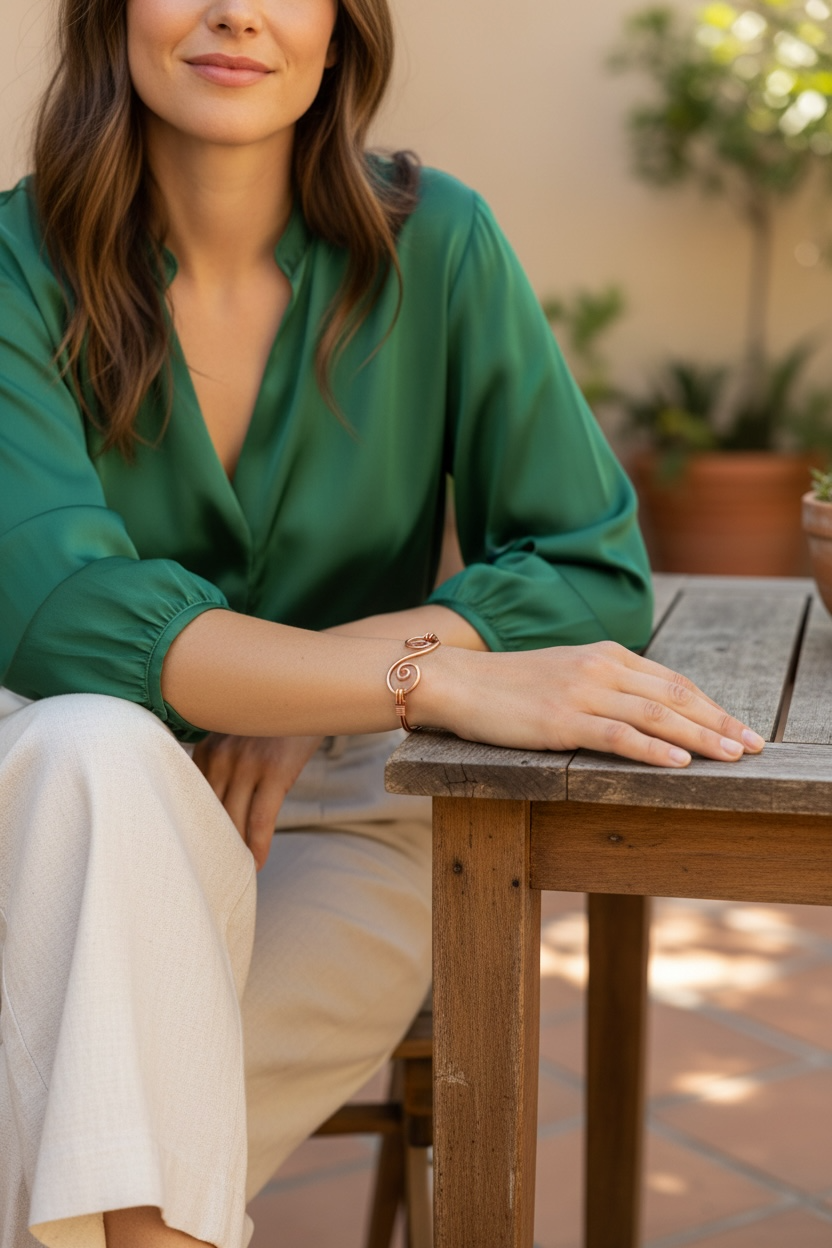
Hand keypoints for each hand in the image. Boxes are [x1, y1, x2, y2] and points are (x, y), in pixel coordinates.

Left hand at [192, 733, 322, 869]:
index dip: (195, 832)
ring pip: (233, 821)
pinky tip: (257, 864)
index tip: (192, 856)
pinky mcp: (275, 772)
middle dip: (210, 847)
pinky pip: (261, 820)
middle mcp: (220, 756)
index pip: (193, 802)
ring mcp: (247, 764)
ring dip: (234, 853)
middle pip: (209, 815)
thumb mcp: (238, 737)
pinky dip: (257, 847)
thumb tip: (211, 807)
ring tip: (234, 876)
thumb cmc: (272, 721)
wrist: (311, 693)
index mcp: (206, 750)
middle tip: (209, 876)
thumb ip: (221, 764)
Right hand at [438, 641, 764, 767]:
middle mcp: (600, 667)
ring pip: (656, 716)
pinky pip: (618, 735)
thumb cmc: (506, 684)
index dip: (711, 704)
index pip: (672, 681)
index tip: (739, 725)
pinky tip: (679, 762)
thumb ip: (604, 682)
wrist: (456, 681)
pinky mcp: (561, 720)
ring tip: (732, 756)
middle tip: (753, 745)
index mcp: (605, 654)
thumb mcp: (565, 672)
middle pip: (675, 696)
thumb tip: (642, 708)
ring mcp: (582, 692)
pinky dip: (653, 749)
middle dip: (719, 721)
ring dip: (700, 737)